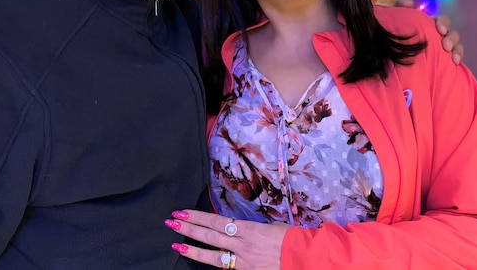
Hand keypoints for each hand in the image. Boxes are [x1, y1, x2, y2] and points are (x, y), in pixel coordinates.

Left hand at [166, 209, 288, 268]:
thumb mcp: (269, 228)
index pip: (216, 221)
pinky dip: (213, 265)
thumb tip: (234, 231)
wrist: (305, 259)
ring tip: (175, 244)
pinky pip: (226, 269)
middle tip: (170, 222)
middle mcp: (243, 245)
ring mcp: (244, 262)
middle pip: (209, 236)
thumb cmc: (291, 240)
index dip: (197, 217)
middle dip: (188, 229)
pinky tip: (200, 260)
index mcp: (249, 230)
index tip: (181, 212)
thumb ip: (248, 230)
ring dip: (192, 249)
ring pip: (212, 256)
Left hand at [395, 0, 462, 64]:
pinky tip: (455, 63)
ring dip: (457, 50)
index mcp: (431, 25)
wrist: (395, 52)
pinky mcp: (444, 60)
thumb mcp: (396, 19)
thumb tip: (409, 2)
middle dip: (451, 38)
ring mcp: (443, 48)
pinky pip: (455, 58)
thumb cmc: (398, 33)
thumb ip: (401, 8)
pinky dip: (457, 58)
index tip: (440, 29)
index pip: (442, 21)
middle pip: (451, 34)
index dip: (443, 23)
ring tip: (453, 58)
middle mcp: (439, 35)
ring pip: (456, 46)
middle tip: (446, 46)